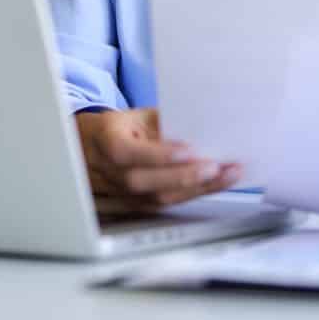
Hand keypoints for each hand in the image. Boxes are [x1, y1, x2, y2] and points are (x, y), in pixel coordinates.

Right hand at [74, 108, 241, 215]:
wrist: (91, 149)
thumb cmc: (120, 128)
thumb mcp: (137, 116)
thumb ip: (163, 122)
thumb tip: (201, 125)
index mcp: (106, 140)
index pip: (126, 152)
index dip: (157, 154)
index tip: (188, 149)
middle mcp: (110, 171)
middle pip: (142, 181)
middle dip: (183, 176)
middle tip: (215, 167)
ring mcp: (121, 193)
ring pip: (156, 197)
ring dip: (197, 188)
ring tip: (227, 175)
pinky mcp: (137, 204)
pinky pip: (166, 202)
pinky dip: (194, 193)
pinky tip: (217, 184)